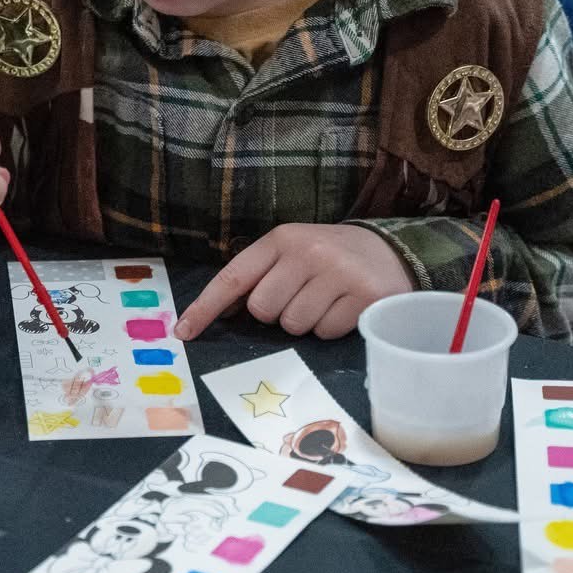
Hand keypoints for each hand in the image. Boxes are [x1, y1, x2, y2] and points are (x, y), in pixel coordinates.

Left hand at [174, 224, 413, 340]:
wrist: (389, 251)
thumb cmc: (328, 256)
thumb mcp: (291, 252)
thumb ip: (259, 276)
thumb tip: (223, 313)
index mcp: (281, 239)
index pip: (233, 276)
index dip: (205, 307)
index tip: (184, 332)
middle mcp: (307, 251)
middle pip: (263, 309)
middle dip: (275, 314)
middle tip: (298, 297)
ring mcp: (338, 272)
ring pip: (294, 325)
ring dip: (304, 323)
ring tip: (323, 301)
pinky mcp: (364, 295)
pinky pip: (325, 332)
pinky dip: (329, 328)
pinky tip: (343, 308)